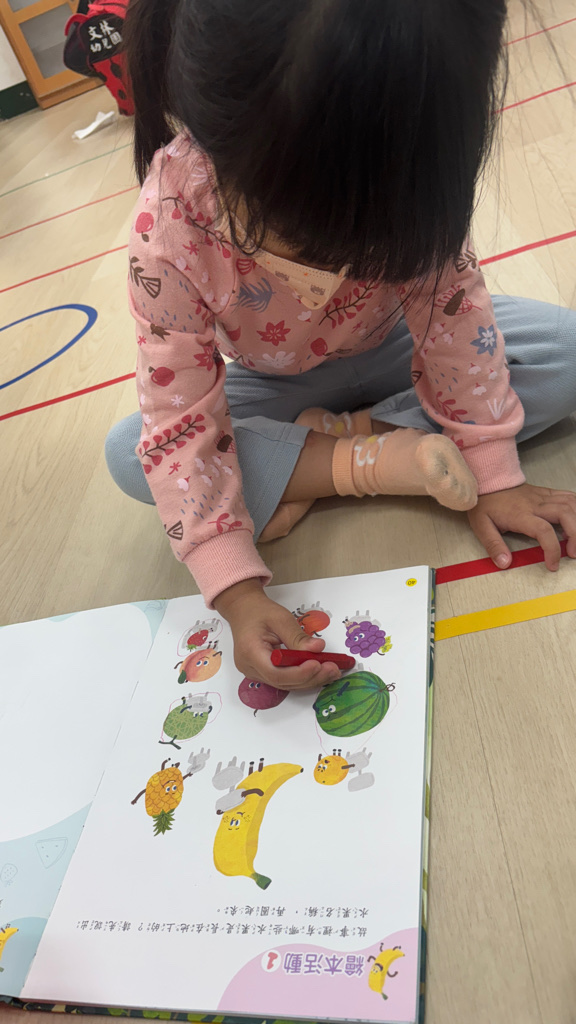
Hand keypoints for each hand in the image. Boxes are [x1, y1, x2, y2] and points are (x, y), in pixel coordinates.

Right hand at [213, 579, 340, 689]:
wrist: (243, 610)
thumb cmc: (259, 612)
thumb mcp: (280, 618)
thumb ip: (298, 636)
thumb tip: (318, 648)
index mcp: (250, 652)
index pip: (276, 673)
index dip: (299, 673)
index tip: (318, 664)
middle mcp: (250, 668)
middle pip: (283, 682)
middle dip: (310, 678)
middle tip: (333, 669)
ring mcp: (255, 673)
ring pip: (285, 684)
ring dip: (310, 680)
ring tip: (331, 671)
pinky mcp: (263, 673)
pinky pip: (284, 680)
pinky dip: (302, 677)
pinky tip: (319, 671)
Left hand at [467, 483, 575, 570]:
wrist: (487, 481)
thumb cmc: (485, 504)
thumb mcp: (481, 526)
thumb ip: (493, 545)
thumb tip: (504, 563)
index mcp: (520, 514)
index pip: (544, 530)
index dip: (552, 549)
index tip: (552, 564)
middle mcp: (535, 504)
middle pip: (565, 514)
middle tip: (573, 553)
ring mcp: (543, 496)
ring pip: (570, 504)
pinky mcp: (546, 492)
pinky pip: (568, 496)